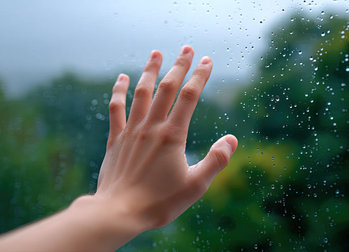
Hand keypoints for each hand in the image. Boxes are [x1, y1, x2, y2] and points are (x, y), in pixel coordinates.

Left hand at [93, 45, 237, 231]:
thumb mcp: (196, 186)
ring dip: (150, 71)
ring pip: (141, 93)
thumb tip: (232, 139)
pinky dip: (119, 91)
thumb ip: (216, 161)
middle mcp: (151, 127)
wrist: (119, 212)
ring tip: (156, 53)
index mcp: (172, 136)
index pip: (189, 97)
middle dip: (178, 66)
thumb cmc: (159, 202)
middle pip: (166, 88)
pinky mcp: (116, 139)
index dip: (200, 76)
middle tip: (187, 48)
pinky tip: (122, 77)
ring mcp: (131, 131)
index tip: (207, 61)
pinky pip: (116, 108)